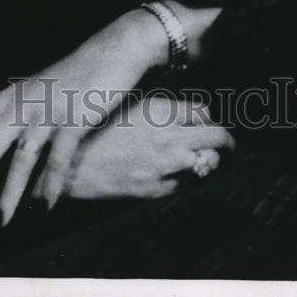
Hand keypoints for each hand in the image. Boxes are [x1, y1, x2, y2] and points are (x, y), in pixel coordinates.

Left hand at [0, 9, 170, 223]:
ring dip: (10, 192)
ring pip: (22, 157)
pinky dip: (51, 183)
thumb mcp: (45, 87)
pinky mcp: (75, 118)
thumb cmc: (81, 71)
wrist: (115, 49)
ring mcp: (49, 111)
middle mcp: (25, 103)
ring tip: (1, 220)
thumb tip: (16, 138)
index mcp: (15, 94)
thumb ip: (28, 110)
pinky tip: (45, 204)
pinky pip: (59, 157)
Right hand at [33, 95, 234, 200]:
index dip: (209, 117)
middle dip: (226, 142)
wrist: (69, 163)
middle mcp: (168, 137)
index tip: (210, 122)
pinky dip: (186, 180)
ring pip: (207, 164)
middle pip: (217, 138)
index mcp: (160, 110)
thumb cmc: (95, 128)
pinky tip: (178, 175)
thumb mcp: (128, 105)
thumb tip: (182, 110)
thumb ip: (158, 108)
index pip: (204, 111)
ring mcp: (164, 166)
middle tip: (227, 145)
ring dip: (207, 162)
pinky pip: (185, 186)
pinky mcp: (155, 190)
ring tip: (204, 161)